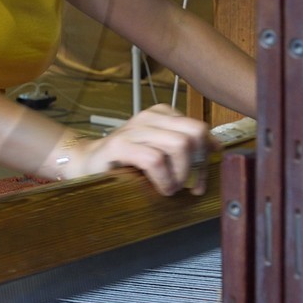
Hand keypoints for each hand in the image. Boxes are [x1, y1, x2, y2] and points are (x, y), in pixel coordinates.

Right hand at [62, 104, 213, 195]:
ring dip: (180, 173)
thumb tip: (216, 148)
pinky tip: (160, 188)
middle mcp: (149, 117)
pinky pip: (155, 159)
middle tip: (188, 185)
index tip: (202, 177)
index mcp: (161, 114)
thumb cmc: (126, 161)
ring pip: (179, 145)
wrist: (86, 163)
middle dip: (198, 165)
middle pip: (194, 133)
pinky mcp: (119, 145)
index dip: (207, 155)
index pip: (199, 128)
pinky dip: (164, 179)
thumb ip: (184, 146)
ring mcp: (133, 129)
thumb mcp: (158, 149)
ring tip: (171, 187)